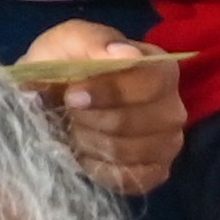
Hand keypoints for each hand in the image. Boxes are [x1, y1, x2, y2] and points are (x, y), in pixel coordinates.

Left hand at [16, 24, 183, 194]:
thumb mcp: (66, 42)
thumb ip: (92, 41)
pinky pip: (130, 178)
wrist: (47, 99)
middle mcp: (172, 107)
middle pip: (140, 122)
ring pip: (131, 152)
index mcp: (160, 68)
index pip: (152, 83)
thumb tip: (126, 54)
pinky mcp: (155, 173)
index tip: (72, 94)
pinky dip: (98, 167)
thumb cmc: (62, 65)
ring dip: (90, 141)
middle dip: (92, 118)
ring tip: (73, 127)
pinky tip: (85, 151)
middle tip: (68, 110)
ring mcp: (168, 144)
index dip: (111, 91)